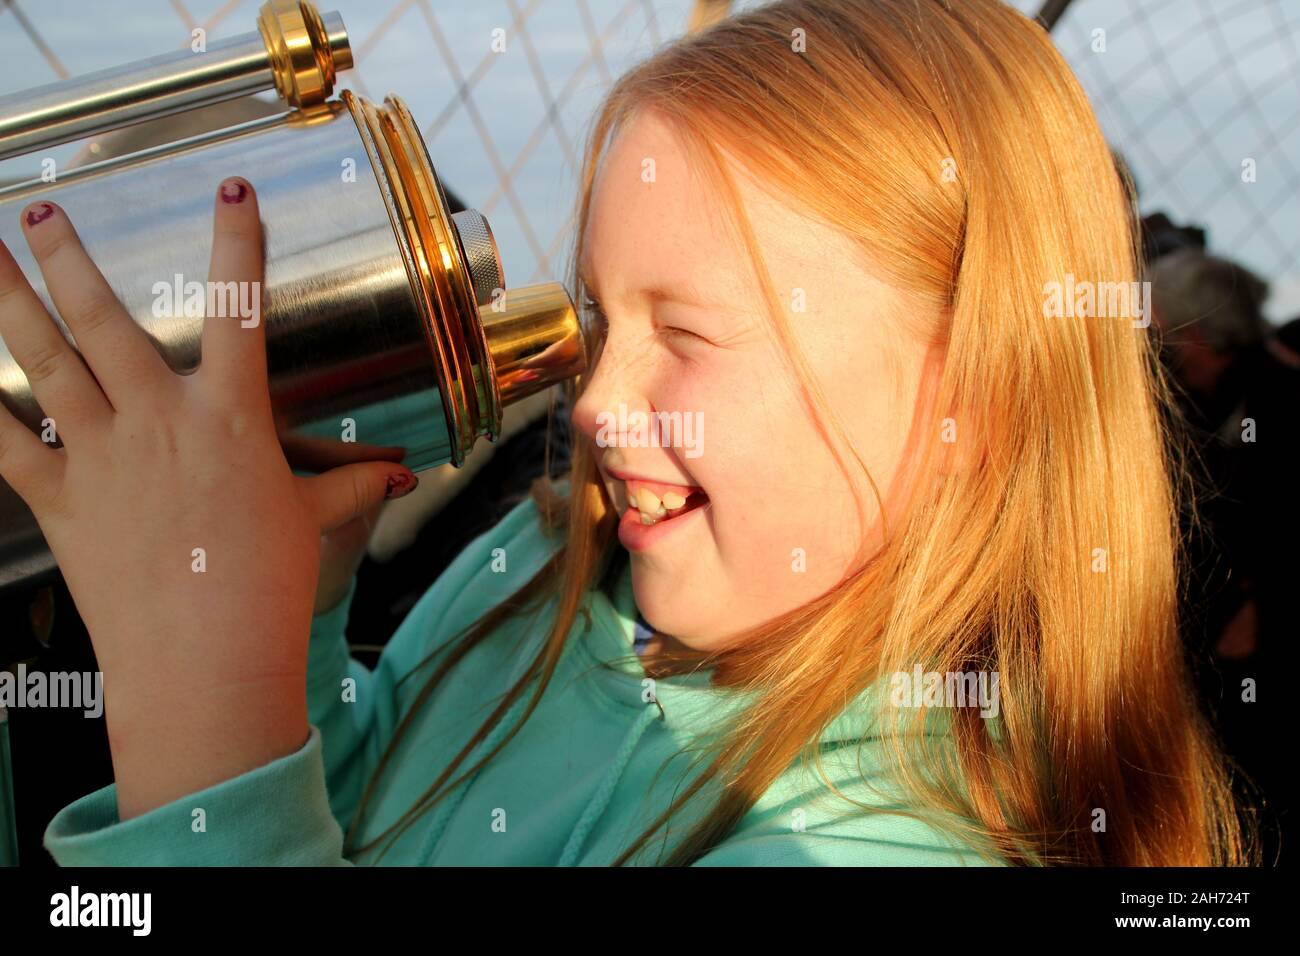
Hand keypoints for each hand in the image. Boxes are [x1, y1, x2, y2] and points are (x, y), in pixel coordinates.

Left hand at [0, 181, 416, 818]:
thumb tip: (396, 475)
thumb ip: (348, 486)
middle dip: (71, 258)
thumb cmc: (267, 588)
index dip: (237, 242)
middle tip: (44, 210)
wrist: (205, 658)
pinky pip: (12, 445)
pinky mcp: (62, 502)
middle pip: (107, 321)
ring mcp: (103, 457)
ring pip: (45, 363)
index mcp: (230, 419)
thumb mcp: (313, 524)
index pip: (239, 310)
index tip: (231, 187)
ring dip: (12, 304)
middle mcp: (159, 422)